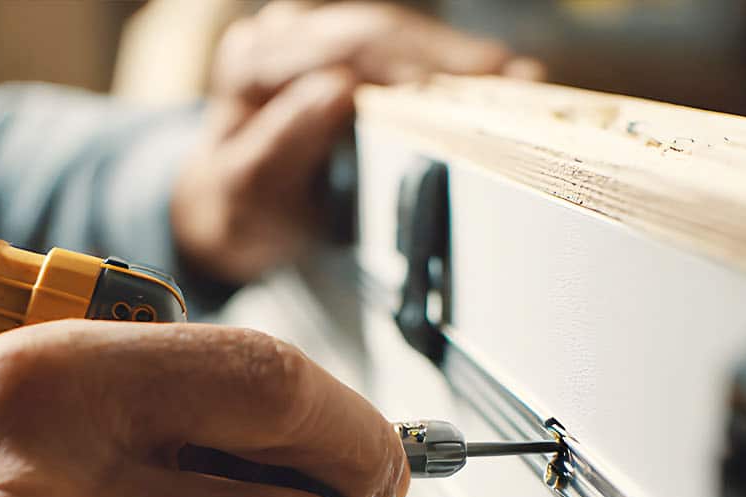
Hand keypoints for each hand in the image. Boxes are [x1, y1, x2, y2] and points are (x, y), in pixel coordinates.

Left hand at [170, 1, 542, 283]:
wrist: (229, 215)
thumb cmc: (238, 211)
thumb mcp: (246, 192)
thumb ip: (283, 142)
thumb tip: (337, 89)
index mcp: (253, 63)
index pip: (335, 50)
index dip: (398, 62)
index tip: (446, 86)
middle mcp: (283, 36)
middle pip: (375, 32)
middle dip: (444, 55)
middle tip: (507, 78)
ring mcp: (316, 38)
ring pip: (398, 35)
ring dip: (457, 57)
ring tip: (516, 77)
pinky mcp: (345, 54)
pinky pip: (404, 51)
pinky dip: (450, 66)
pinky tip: (498, 75)